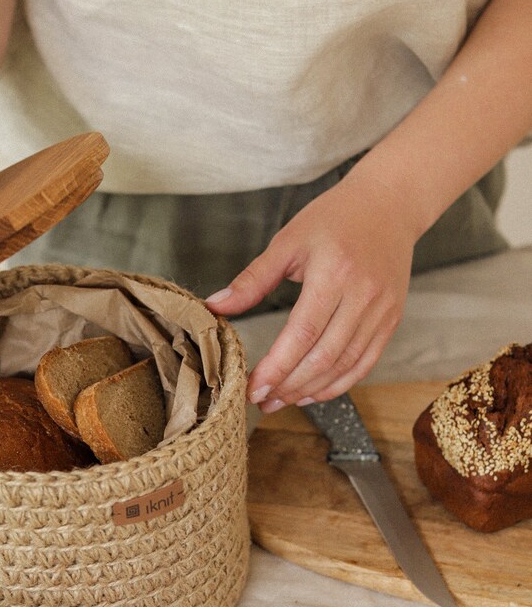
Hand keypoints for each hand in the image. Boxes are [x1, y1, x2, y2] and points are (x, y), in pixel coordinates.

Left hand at [205, 172, 415, 407]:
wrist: (388, 205)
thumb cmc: (334, 218)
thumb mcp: (287, 242)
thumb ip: (252, 280)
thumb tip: (215, 307)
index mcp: (335, 274)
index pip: (303, 333)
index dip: (277, 367)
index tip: (253, 387)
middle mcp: (364, 296)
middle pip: (325, 356)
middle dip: (289, 385)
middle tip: (261, 400)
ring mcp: (382, 311)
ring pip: (346, 366)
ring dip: (311, 390)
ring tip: (281, 400)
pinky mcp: (391, 320)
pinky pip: (365, 363)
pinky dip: (339, 384)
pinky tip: (312, 392)